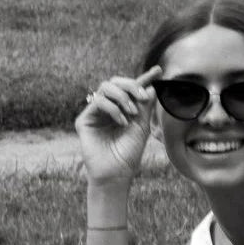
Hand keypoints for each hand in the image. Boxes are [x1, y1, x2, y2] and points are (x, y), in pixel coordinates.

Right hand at [75, 65, 162, 184]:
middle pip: (116, 82)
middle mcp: (108, 109)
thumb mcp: (141, 128)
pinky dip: (113, 108)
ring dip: (122, 97)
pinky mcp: (84, 119)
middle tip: (142, 98)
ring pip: (105, 87)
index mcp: (122, 110)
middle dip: (131, 86)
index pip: (131, 90)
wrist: (116, 174)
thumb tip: (151, 88)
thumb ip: (145, 108)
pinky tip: (122, 122)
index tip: (158, 70)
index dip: (144, 78)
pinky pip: (98, 101)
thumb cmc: (129, 154)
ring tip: (132, 113)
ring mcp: (95, 112)